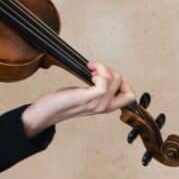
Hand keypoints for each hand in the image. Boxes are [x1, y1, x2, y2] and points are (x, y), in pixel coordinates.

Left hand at [22, 61, 136, 135]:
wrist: (47, 111)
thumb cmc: (63, 102)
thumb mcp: (86, 95)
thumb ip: (98, 89)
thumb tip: (106, 73)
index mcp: (106, 106)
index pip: (131, 96)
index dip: (123, 81)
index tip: (107, 75)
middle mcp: (104, 106)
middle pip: (122, 81)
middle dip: (109, 69)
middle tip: (94, 69)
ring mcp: (97, 103)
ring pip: (113, 78)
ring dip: (102, 67)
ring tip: (90, 68)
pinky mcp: (87, 97)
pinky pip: (103, 82)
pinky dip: (98, 71)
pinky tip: (88, 71)